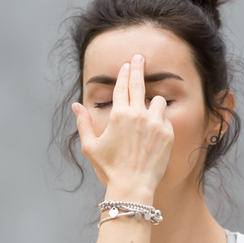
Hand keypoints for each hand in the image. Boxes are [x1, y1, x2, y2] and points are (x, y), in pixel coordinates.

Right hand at [72, 54, 174, 190]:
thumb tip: (75, 106)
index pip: (122, 87)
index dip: (124, 73)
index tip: (127, 64)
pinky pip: (166, 119)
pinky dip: (161, 122)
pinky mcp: (168, 133)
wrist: (133, 185)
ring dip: (153, 102)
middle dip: (139, 68)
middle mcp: (138, 115)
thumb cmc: (109, 168)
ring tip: (148, 111)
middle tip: (140, 57)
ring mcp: (155, 123)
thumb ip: (83, 123)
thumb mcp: (91, 146)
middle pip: (139, 84)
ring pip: (158, 101)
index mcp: (119, 115)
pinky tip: (154, 133)